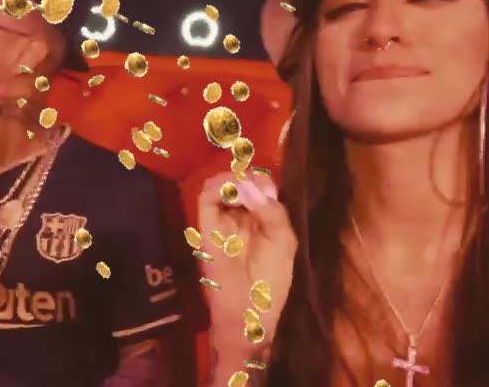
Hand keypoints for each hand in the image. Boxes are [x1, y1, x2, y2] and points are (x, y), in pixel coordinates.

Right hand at [198, 172, 296, 351]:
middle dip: (249, 176)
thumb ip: (272, 211)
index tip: (269, 190)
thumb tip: (253, 186)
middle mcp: (238, 216)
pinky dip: (219, 187)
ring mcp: (221, 221)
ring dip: (233, 178)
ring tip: (246, 187)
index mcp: (259, 219)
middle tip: (258, 186)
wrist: (249, 312)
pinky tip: (235, 192)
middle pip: (238, 181)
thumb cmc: (270, 281)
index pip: (258, 186)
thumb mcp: (282, 241)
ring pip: (219, 184)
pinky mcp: (206, 228)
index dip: (262, 181)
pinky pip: (206, 199)